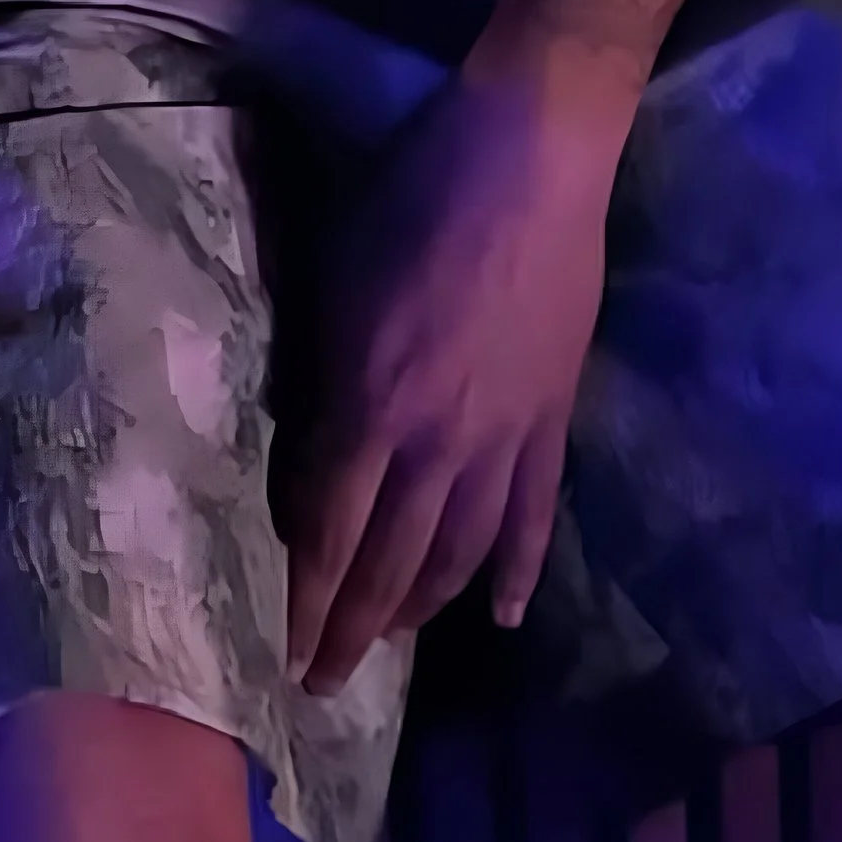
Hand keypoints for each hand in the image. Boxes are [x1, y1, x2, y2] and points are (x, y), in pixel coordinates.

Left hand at [278, 56, 625, 696]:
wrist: (528, 159)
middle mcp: (436, 443)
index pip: (329, 533)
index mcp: (371, 405)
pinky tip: (499, 615)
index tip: (289, 655)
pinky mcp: (552, 419)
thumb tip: (308, 455)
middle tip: (327, 683)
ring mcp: (503, 438)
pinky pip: (533, 515)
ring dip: (422, 608)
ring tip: (393, 644)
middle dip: (355, 629)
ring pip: (459, 552)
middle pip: (391, 560)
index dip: (309, 600)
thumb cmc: (413, 198)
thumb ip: (320, 377)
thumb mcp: (335, 282)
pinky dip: (516, 571)